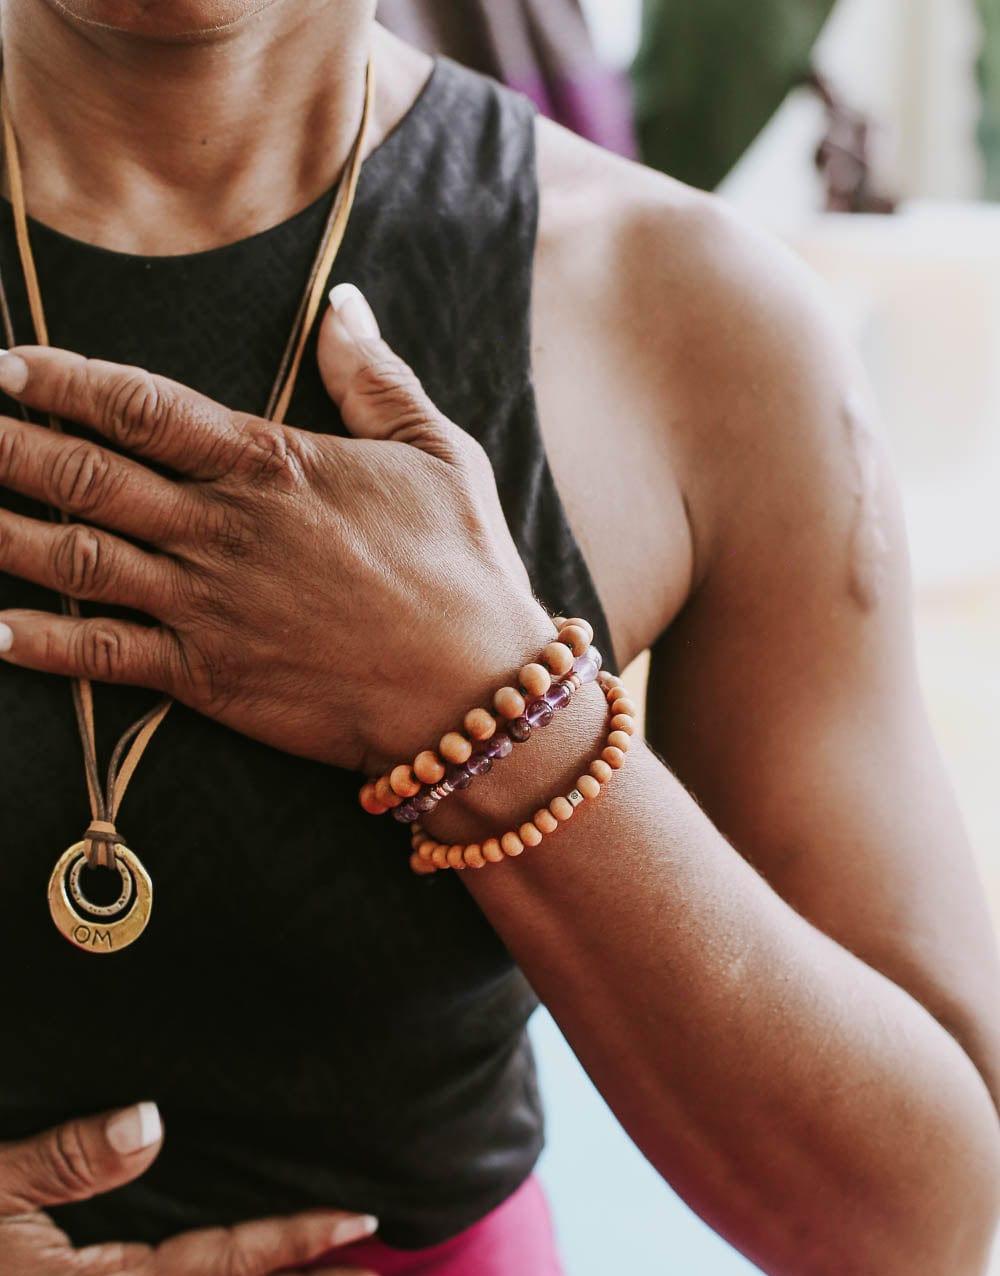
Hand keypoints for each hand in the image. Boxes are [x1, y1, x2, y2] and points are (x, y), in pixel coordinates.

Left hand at [0, 285, 549, 773]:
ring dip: (0, 530)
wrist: (472, 690)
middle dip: (5, 445)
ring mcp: (204, 606)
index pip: (141, 407)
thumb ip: (376, 378)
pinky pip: (101, 656)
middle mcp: (220, 529)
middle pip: (84, 474)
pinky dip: (36, 643)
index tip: (5, 364)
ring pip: (73, 557)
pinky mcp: (206, 678)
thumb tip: (342, 305)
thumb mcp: (439, 453)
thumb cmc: (465, 569)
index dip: (62, 380)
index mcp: (269, 465)